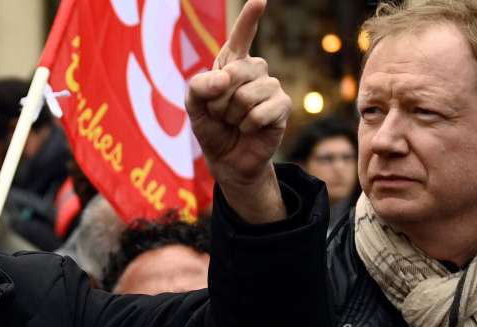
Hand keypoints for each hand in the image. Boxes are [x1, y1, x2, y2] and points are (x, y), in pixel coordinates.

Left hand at [186, 0, 287, 223]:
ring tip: (235, 122)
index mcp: (232, 63)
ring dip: (233, 115)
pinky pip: (259, 112)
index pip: (242, 35)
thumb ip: (198, 86)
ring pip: (246, 94)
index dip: (250, 17)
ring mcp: (271, 86)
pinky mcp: (283, 106)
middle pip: (235, 71)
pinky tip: (250, 129)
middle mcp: (254, 69)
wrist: (227, 159)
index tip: (259, 0)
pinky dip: (247, 125)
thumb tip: (225, 78)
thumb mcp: (193, 106)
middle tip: (221, 113)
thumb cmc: (212, 128)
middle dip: (219, 99)